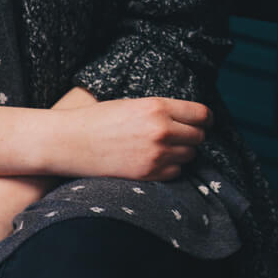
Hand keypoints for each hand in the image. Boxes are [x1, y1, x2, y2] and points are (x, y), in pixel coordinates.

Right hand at [49, 96, 209, 180]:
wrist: (71, 142)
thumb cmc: (100, 119)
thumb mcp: (134, 103)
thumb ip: (162, 110)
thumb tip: (190, 119)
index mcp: (158, 107)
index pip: (201, 114)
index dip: (206, 119)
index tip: (205, 122)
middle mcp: (162, 130)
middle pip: (198, 136)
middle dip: (193, 135)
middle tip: (181, 135)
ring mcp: (156, 154)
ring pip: (190, 156)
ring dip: (182, 152)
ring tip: (164, 147)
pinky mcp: (148, 174)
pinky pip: (176, 172)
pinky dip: (170, 167)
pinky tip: (155, 160)